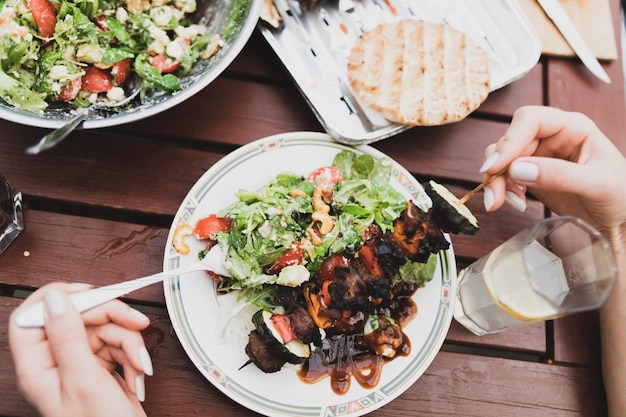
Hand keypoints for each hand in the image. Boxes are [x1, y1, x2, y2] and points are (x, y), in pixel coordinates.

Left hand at [9, 283, 151, 416]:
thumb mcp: (84, 381)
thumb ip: (68, 337)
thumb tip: (55, 298)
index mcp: (38, 367)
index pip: (33, 316)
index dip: (60, 298)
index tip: (90, 294)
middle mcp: (55, 363)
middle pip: (79, 317)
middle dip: (113, 319)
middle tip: (136, 323)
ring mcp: (78, 366)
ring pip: (104, 329)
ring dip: (129, 342)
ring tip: (139, 364)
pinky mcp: (99, 369)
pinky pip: (117, 345)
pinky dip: (132, 355)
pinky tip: (138, 374)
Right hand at [479, 105, 625, 238]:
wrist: (620, 219)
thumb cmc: (621, 195)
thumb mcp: (599, 184)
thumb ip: (561, 175)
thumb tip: (518, 169)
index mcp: (572, 127)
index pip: (531, 120)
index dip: (510, 140)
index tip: (495, 165)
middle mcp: (551, 137)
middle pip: (510, 142)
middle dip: (497, 168)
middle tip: (494, 195)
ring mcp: (538, 156)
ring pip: (502, 159)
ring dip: (496, 181)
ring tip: (501, 202)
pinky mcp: (530, 175)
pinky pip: (504, 176)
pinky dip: (501, 189)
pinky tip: (515, 202)